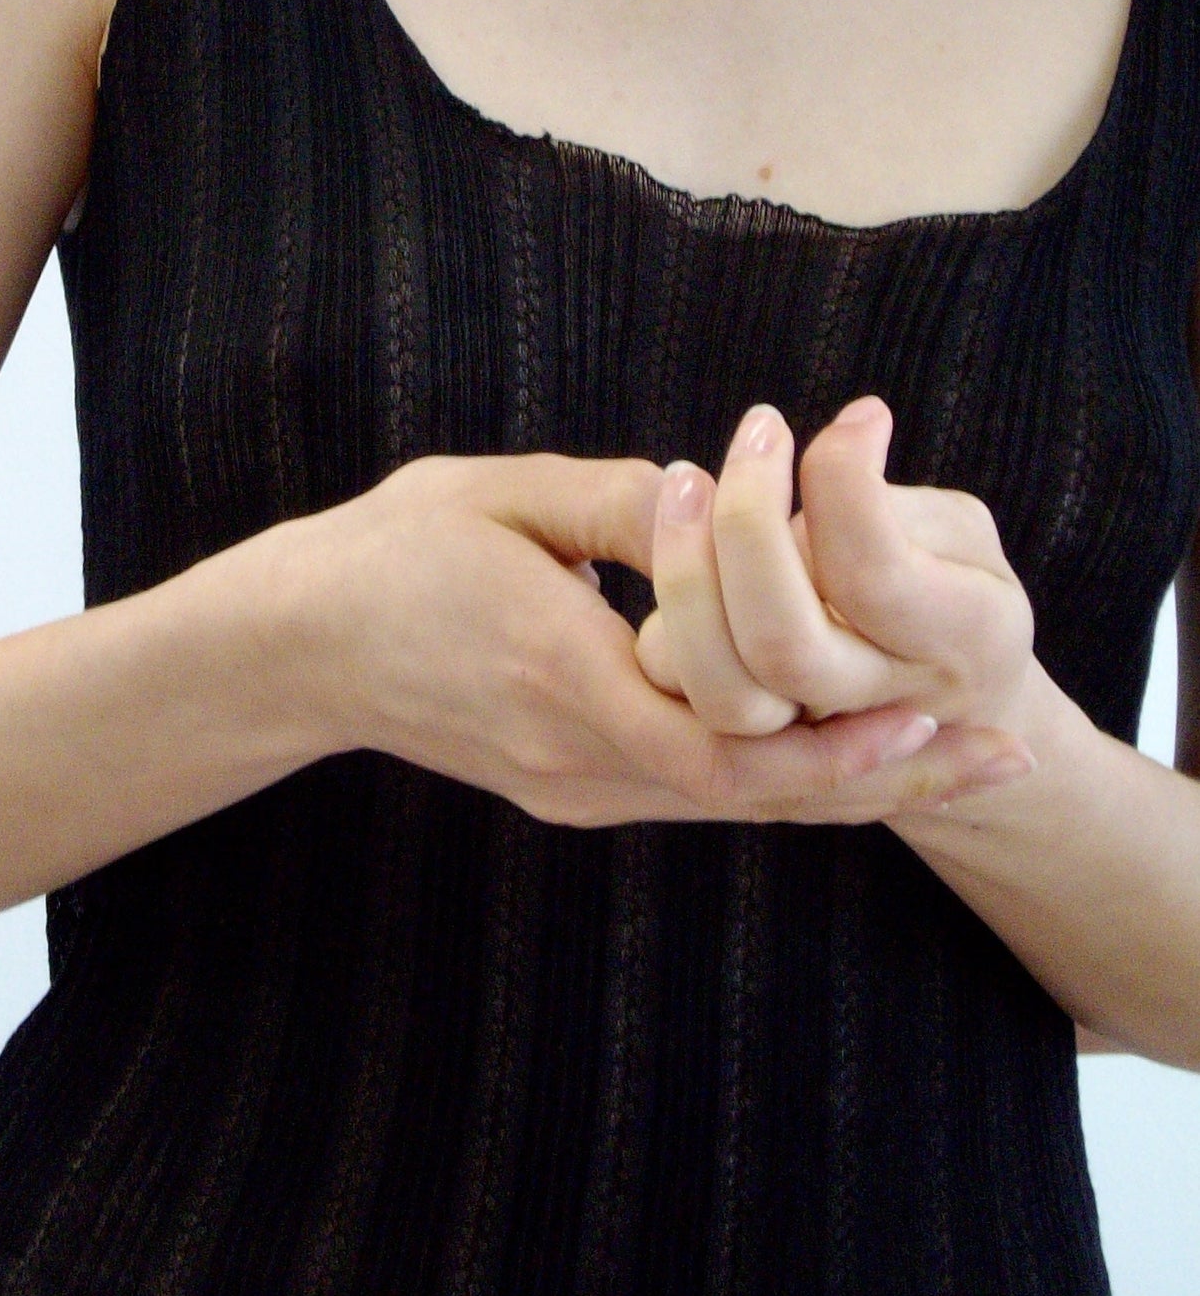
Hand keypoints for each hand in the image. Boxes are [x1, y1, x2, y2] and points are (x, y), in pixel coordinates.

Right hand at [296, 446, 1029, 828]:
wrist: (297, 648)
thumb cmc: (390, 553)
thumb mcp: (499, 495)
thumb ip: (614, 499)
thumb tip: (719, 490)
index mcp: (565, 676)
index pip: (726, 741)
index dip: (837, 742)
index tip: (931, 707)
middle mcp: (579, 757)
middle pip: (758, 797)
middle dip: (885, 776)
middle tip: (996, 751)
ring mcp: (572, 787)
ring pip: (734, 805)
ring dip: (846, 783)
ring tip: (955, 757)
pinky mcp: (567, 788)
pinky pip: (694, 792)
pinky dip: (778, 779)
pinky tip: (845, 754)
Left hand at [633, 396, 1039, 751]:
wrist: (962, 696)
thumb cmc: (956, 579)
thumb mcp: (959, 532)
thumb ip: (887, 508)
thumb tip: (800, 461)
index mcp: (969, 636)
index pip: (872, 574)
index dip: (843, 482)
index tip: (858, 418)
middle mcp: (892, 704)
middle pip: (782, 645)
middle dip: (745, 527)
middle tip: (759, 430)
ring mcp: (822, 737)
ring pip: (722, 694)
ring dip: (686, 577)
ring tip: (688, 481)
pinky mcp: (758, 747)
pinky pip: (687, 700)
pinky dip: (672, 620)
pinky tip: (679, 541)